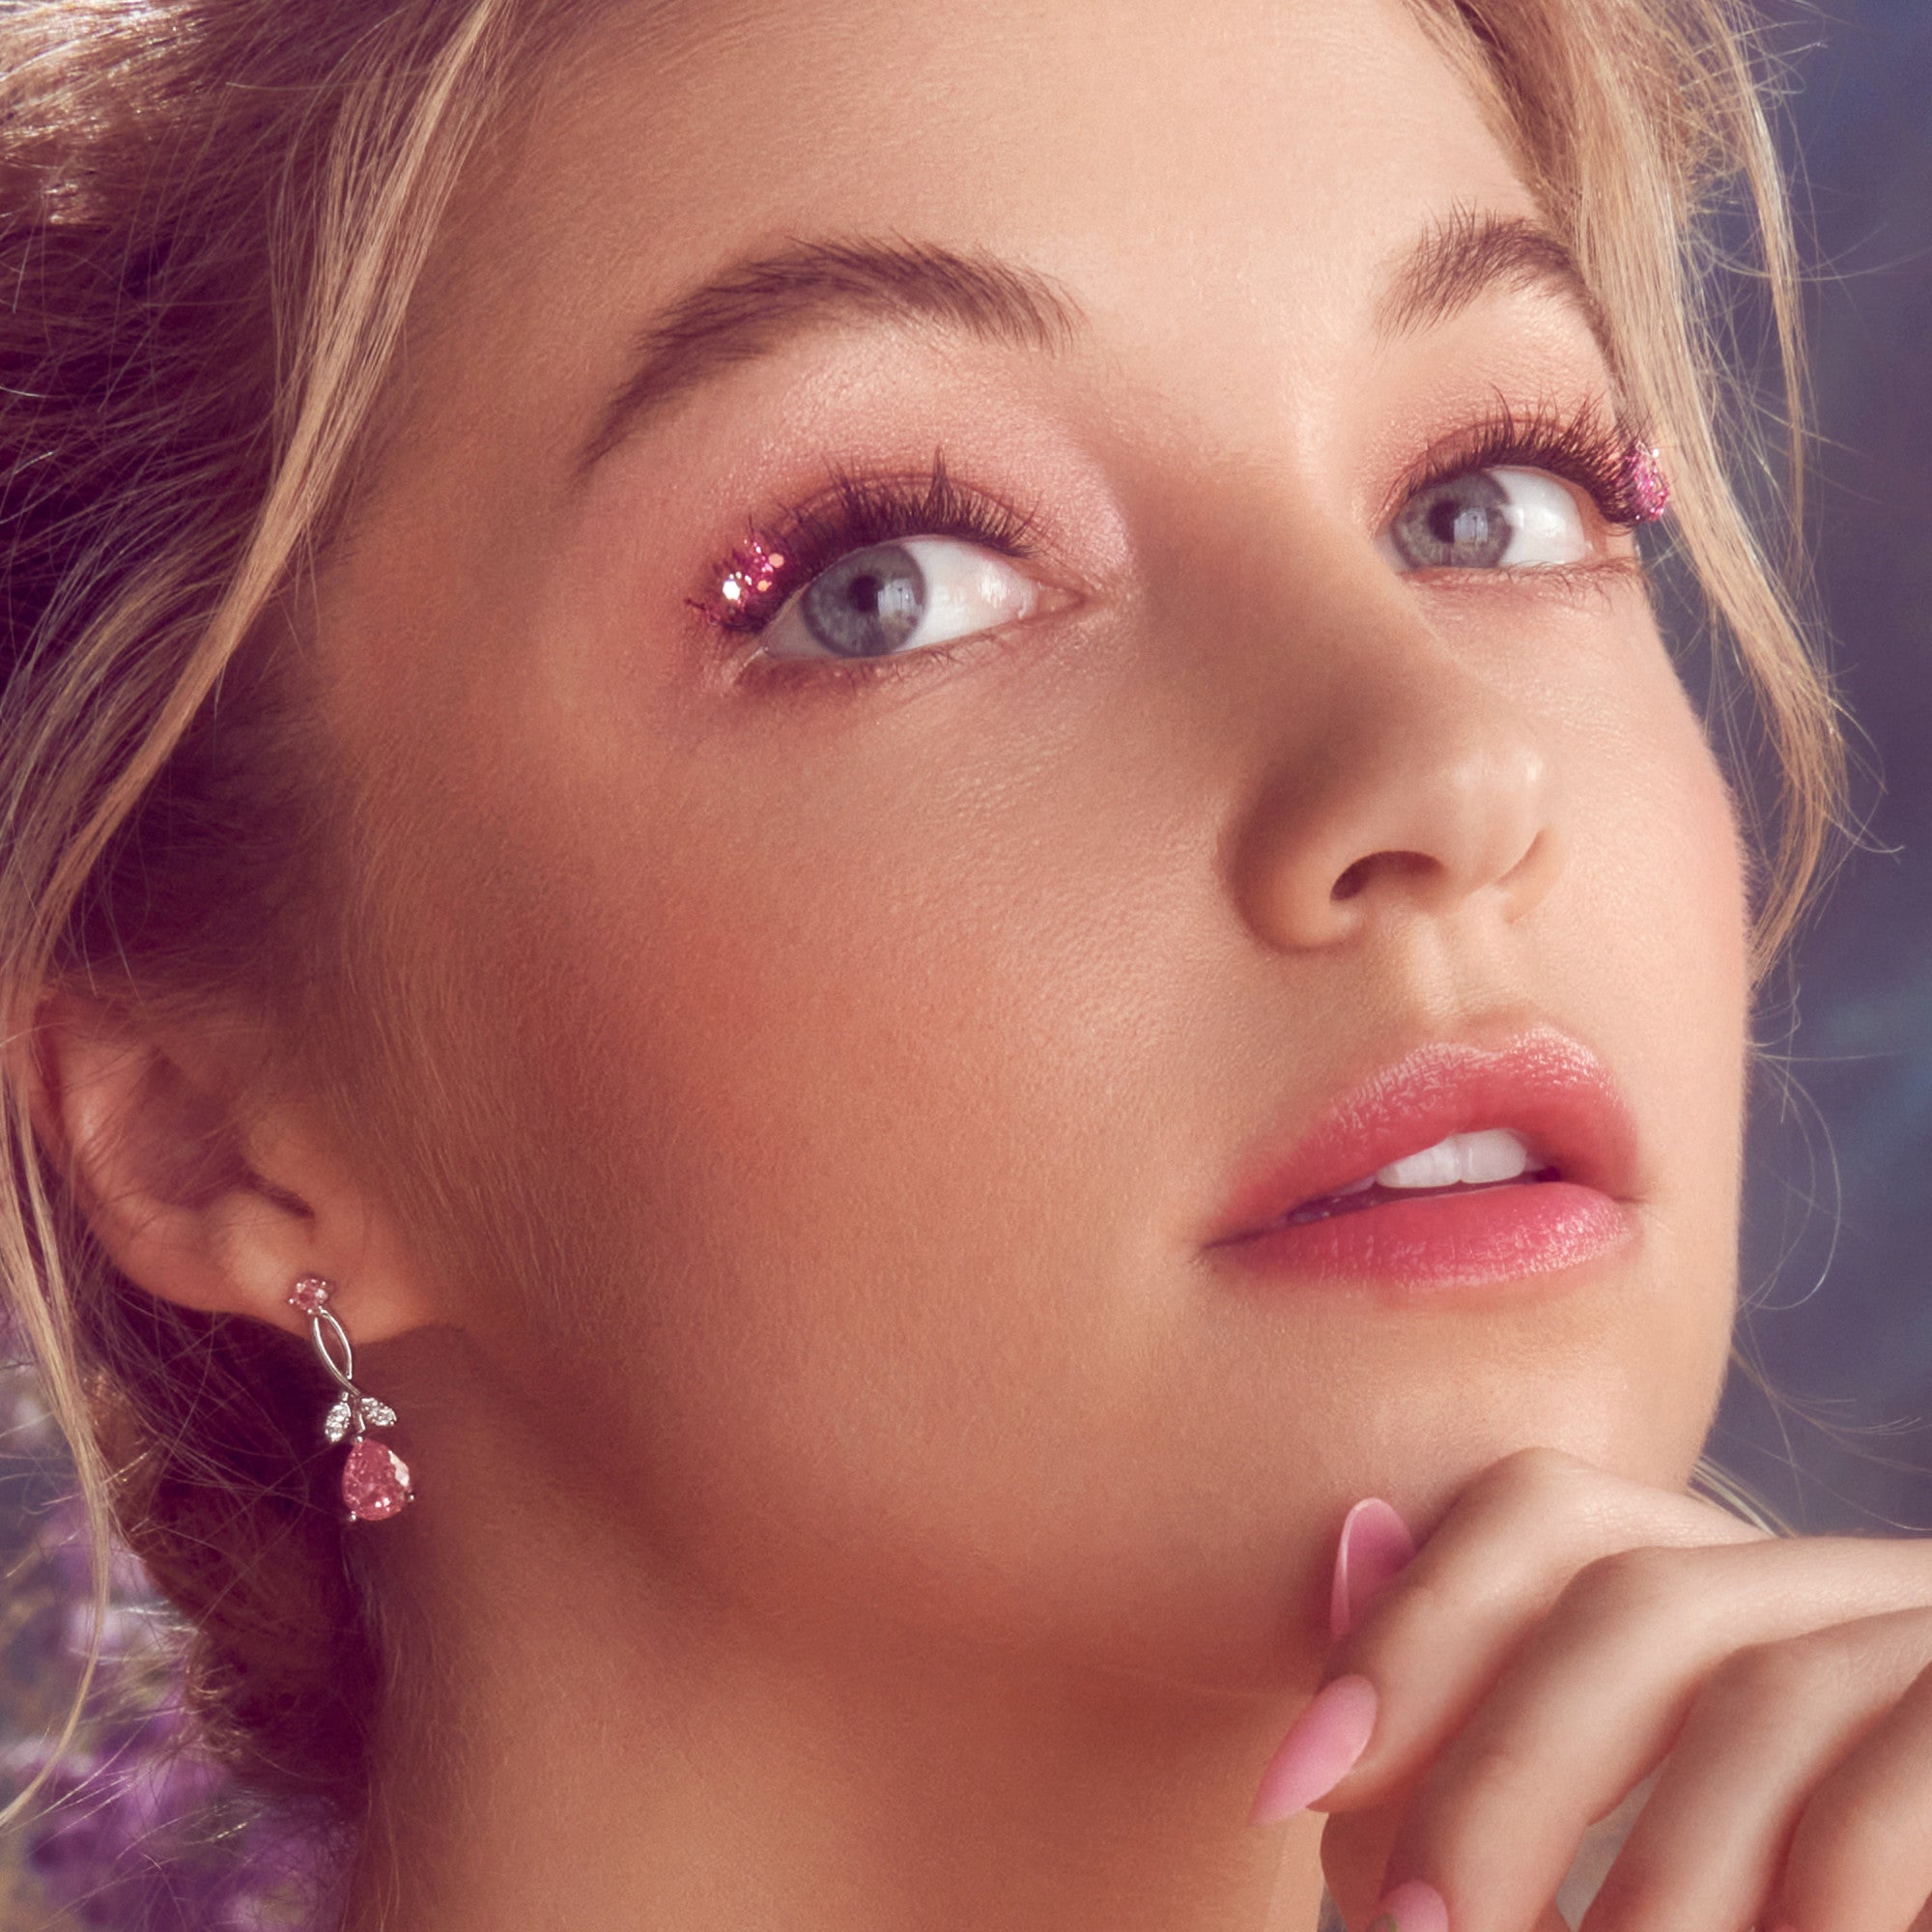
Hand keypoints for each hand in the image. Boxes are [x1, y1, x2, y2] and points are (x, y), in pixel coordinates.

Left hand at [1254, 1447, 1931, 1931]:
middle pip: (1634, 1603)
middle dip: (1497, 1773)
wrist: (1910, 1896)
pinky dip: (1800, 1904)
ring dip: (1648, 1875)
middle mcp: (1839, 1581)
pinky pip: (1885, 1799)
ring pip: (1765, 1697)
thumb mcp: (1648, 1818)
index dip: (1409, 1623)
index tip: (1290, 1784)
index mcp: (1729, 1579)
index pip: (1543, 1513)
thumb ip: (1497, 1708)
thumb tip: (1342, 1547)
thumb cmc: (1763, 1891)